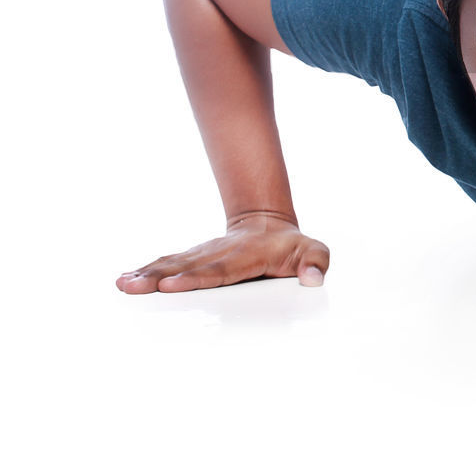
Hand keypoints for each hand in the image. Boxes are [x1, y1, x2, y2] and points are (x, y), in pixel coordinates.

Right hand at [116, 213, 329, 293]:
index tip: (172, 285)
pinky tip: (124, 280)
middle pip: (186, 268)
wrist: (269, 225)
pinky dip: (146, 271)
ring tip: (122, 284)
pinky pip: (167, 264)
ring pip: (172, 264)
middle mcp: (219, 254)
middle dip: (159, 278)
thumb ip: (316, 262)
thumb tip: (314, 279)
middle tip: (133, 287)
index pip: (219, 270)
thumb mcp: (313, 250)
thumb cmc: (292, 246)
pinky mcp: (193, 258)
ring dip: (146, 275)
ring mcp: (203, 255)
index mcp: (246, 256)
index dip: (195, 278)